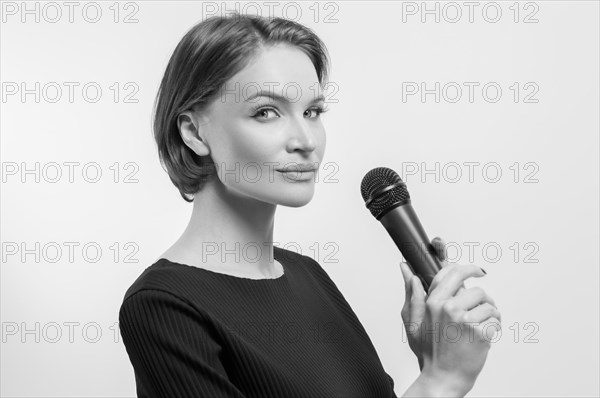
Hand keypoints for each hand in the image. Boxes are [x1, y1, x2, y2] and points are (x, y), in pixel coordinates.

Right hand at [399, 237, 500, 387]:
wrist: (443, 377)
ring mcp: (464, 320)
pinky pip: (495, 320)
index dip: (468, 269)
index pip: (452, 273)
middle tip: (484, 304)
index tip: (477, 271)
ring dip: (490, 314)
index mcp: (432, 302)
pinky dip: (494, 327)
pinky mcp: (479, 332)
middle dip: (483, 298)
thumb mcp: (413, 321)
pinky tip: (484, 336)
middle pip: (476, 289)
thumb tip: (407, 271)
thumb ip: (413, 294)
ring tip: (480, 326)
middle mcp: (447, 307)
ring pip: (488, 304)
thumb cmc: (429, 351)